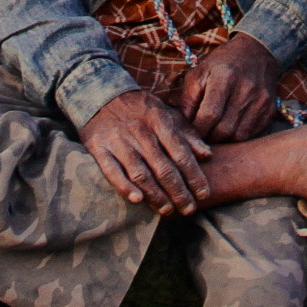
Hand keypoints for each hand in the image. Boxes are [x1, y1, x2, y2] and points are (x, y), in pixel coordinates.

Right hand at [80, 90, 211, 216]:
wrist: (102, 95)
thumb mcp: (167, 114)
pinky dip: (124, 186)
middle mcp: (140, 132)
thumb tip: (207, 155)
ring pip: (141, 173)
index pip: (181, 154)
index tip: (203, 194)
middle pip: (163, 168)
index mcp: (159, 121)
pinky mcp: (99, 149)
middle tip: (189, 209)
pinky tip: (137, 199)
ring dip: (156, 195)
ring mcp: (118, 141)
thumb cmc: (141, 110)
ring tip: (168, 210)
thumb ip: (188, 135)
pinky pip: (112, 171)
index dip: (194, 176)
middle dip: (178, 192)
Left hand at [179, 32, 278, 142]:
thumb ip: (188, 98)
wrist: (256, 53)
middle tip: (202, 136)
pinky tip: (230, 129)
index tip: (192, 132)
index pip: (209, 114)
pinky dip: (237, 136)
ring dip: (224, 140)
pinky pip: (251, 134)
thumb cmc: (222, 64)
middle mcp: (245, 90)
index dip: (198, 129)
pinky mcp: (269, 110)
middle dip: (209, 137)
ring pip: (238, 136)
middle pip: (224, 129)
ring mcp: (260, 101)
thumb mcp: (199, 72)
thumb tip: (184, 125)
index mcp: (224, 77)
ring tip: (215, 133)